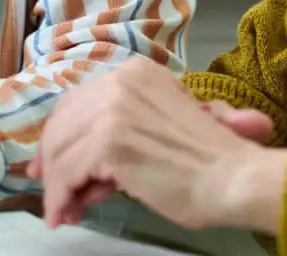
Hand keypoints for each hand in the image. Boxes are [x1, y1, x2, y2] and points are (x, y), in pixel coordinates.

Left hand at [29, 57, 286, 232]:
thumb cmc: (211, 160)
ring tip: (64, 212)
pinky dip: (60, 197)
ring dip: (58, 187)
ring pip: (61, 151)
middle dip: (52, 161)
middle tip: (53, 195)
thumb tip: (82, 163)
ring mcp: (112, 110)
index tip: (51, 164)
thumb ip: (123, 131)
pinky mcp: (109, 142)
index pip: (79, 102)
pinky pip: (67, 173)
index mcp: (135, 73)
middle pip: (63, 124)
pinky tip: (65, 213)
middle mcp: (120, 82)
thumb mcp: (162, 126)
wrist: (235, 179)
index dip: (60, 135)